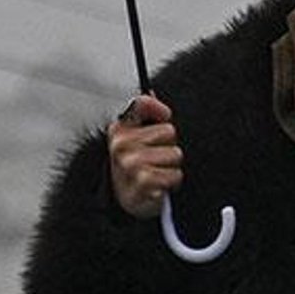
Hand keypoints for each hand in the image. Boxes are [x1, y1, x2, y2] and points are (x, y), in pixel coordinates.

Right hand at [108, 94, 183, 218]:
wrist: (125, 200)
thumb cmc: (134, 166)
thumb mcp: (134, 138)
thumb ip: (144, 115)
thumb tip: (150, 93)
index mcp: (119, 129)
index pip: (142, 103)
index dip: (159, 110)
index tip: (163, 117)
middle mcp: (121, 144)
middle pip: (169, 131)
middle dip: (168, 146)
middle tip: (156, 157)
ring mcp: (131, 163)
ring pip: (175, 154)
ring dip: (171, 166)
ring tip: (157, 172)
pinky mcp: (143, 181)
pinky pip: (175, 175)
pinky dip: (172, 182)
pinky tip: (159, 185)